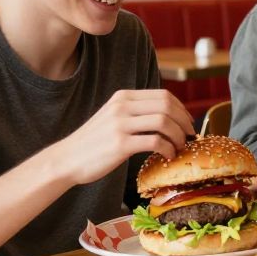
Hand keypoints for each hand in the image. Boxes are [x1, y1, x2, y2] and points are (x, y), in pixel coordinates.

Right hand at [53, 90, 193, 185]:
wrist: (66, 159)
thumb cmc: (95, 142)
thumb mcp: (114, 117)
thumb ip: (136, 112)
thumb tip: (169, 116)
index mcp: (123, 97)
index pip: (164, 95)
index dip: (182, 109)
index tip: (188, 122)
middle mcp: (122, 106)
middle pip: (167, 106)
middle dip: (184, 122)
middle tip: (189, 136)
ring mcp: (120, 124)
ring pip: (163, 122)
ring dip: (178, 136)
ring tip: (179, 147)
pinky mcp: (119, 144)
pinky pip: (155, 142)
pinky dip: (168, 148)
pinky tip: (167, 155)